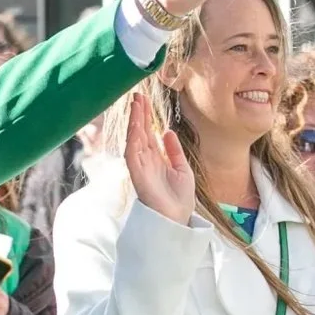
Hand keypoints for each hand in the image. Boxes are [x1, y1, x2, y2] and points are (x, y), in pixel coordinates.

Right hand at [123, 90, 194, 223]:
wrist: (178, 219)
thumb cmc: (179, 199)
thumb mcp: (182, 169)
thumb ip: (174, 150)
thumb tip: (167, 131)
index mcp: (155, 159)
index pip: (148, 133)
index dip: (146, 117)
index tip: (143, 100)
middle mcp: (145, 160)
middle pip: (140, 132)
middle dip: (138, 114)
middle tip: (137, 95)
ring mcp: (140, 167)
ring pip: (134, 139)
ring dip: (134, 121)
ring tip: (136, 104)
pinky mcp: (138, 174)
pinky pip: (132, 153)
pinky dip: (133, 138)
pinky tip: (136, 125)